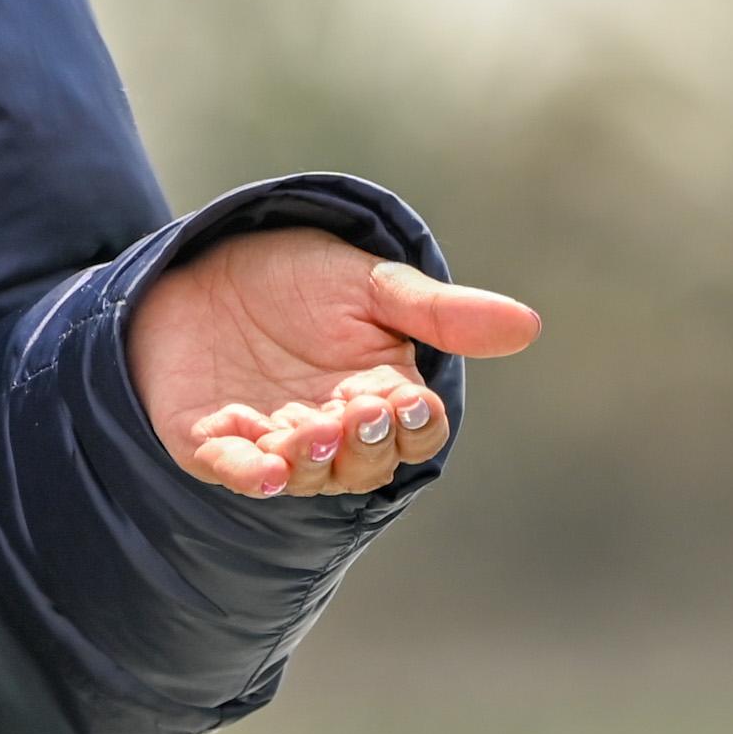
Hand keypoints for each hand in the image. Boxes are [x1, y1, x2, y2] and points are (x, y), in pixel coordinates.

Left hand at [127, 227, 541, 500]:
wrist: (203, 260)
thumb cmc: (296, 278)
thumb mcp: (370, 282)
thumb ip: (439, 311)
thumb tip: (528, 325)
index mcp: (379, 393)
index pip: (413, 429)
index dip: (414, 425)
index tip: (408, 403)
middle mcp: (330, 427)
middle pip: (364, 461)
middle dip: (363, 444)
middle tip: (357, 413)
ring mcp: (270, 439)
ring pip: (305, 471)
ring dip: (312, 459)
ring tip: (310, 430)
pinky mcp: (209, 439)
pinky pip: (233, 467)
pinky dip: (249, 473)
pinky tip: (264, 470)